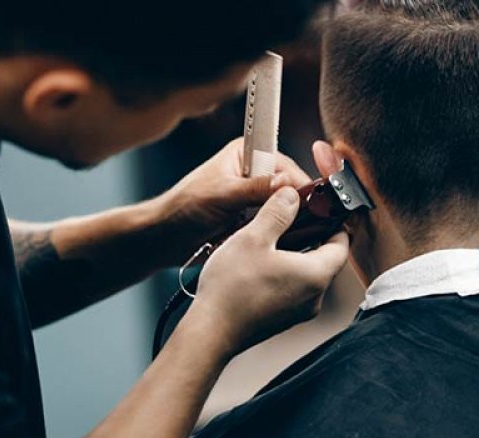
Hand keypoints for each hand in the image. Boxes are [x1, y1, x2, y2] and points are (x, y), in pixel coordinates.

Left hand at [157, 137, 310, 262]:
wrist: (165, 237)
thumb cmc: (184, 208)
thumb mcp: (221, 195)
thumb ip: (254, 188)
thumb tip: (285, 184)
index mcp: (247, 152)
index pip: (286, 165)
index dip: (299, 185)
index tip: (313, 204)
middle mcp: (254, 171)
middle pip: (290, 188)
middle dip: (295, 206)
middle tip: (309, 225)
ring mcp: (255, 196)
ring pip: (285, 208)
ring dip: (286, 222)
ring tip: (292, 236)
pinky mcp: (253, 218)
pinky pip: (275, 224)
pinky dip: (278, 233)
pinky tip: (281, 243)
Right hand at [185, 186, 349, 354]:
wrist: (210, 332)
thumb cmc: (232, 289)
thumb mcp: (254, 237)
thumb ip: (278, 212)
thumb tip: (292, 196)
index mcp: (316, 275)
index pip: (342, 244)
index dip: (335, 223)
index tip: (323, 209)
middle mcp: (314, 297)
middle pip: (325, 259)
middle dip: (311, 236)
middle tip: (293, 217)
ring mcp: (298, 312)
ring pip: (306, 274)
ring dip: (294, 254)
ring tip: (270, 238)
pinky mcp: (282, 319)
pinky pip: (292, 289)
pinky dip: (283, 272)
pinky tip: (259, 263)